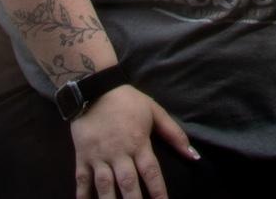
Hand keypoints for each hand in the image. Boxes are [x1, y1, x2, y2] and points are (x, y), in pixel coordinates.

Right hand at [70, 85, 198, 198]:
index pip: (151, 172)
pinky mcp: (82, 156)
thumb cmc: (128, 101)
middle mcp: (119, 152)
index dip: (158, 192)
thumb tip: (193, 155)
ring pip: (104, 186)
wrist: (95, 87)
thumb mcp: (154, 111)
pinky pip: (82, 180)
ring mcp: (99, 156)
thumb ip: (174, 133)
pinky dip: (83, 196)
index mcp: (138, 142)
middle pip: (128, 183)